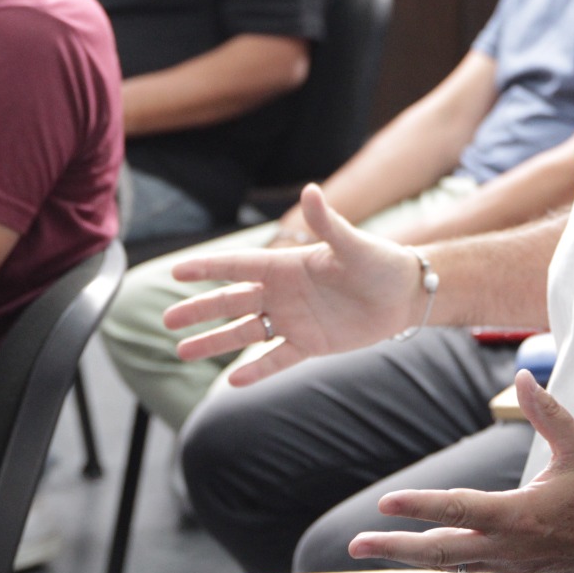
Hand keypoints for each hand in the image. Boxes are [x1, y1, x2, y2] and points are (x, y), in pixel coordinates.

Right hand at [166, 184, 423, 384]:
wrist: (406, 294)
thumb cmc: (381, 262)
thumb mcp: (353, 244)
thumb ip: (328, 223)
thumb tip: (311, 191)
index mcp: (287, 265)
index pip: (238, 266)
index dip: (207, 268)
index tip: (175, 271)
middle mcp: (284, 292)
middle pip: (232, 302)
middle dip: (200, 310)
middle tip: (167, 321)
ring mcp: (295, 319)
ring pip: (245, 332)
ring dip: (215, 340)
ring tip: (182, 351)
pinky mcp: (311, 344)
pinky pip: (277, 358)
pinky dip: (257, 369)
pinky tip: (232, 382)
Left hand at [348, 370, 573, 572]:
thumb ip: (548, 412)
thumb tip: (522, 377)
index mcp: (523, 514)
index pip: (460, 509)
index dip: (420, 505)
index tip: (385, 503)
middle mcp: (511, 544)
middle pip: (441, 551)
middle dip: (395, 547)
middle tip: (355, 542)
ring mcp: (511, 562)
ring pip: (450, 563)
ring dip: (409, 555)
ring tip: (371, 548)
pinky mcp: (515, 568)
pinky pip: (467, 566)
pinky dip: (438, 559)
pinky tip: (416, 552)